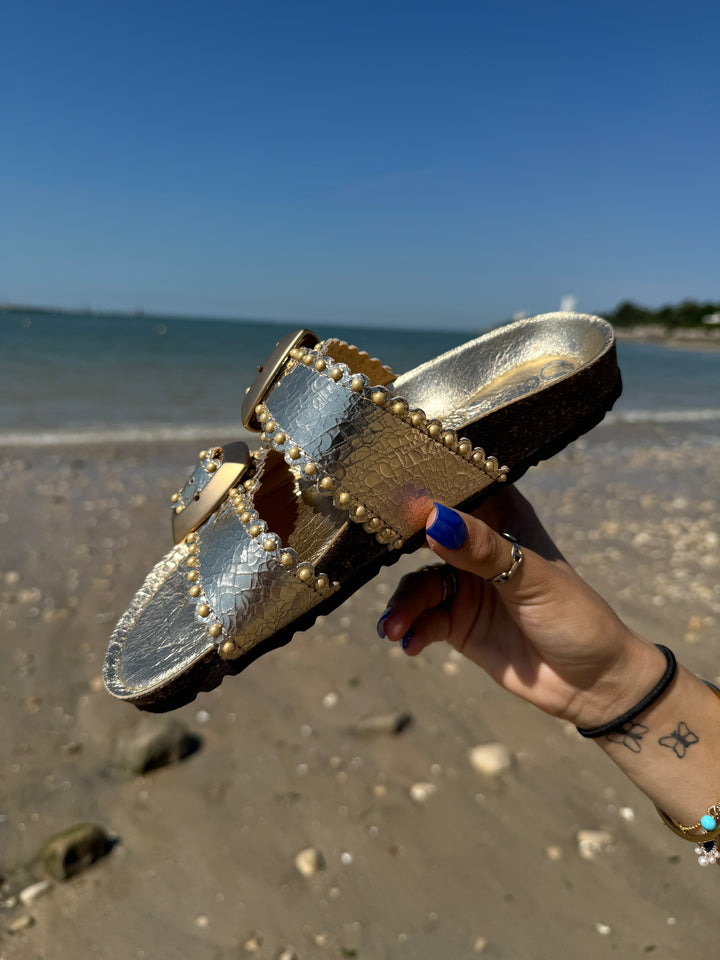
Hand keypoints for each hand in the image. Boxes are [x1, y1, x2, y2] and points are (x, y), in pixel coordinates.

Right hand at [378, 487, 662, 727]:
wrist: (593, 684)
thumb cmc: (577, 617)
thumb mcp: (533, 579)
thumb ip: (483, 550)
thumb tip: (434, 519)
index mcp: (504, 517)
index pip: (459, 486)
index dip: (424, 484)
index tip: (386, 491)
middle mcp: (478, 545)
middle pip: (425, 533)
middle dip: (396, 547)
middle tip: (367, 558)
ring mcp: (466, 585)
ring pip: (417, 583)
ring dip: (402, 604)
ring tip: (393, 629)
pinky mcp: (457, 623)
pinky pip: (421, 620)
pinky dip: (410, 629)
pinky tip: (408, 644)